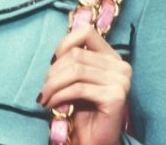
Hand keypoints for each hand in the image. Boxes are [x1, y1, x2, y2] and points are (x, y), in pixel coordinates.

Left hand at [38, 26, 130, 144]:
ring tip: (44, 98)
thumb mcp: (75, 79)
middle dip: (53, 72)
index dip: (63, 44)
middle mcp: (121, 66)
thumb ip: (71, 60)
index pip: (86, 32)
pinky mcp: (116, 96)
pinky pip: (78, 88)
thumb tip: (54, 52)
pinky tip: (51, 104)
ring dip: (53, 85)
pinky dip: (59, 95)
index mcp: (112, 57)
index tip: (51, 62)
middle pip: (76, 55)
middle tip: (44, 89)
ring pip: (75, 71)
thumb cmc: (82, 108)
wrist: (93, 139)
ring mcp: (121, 80)